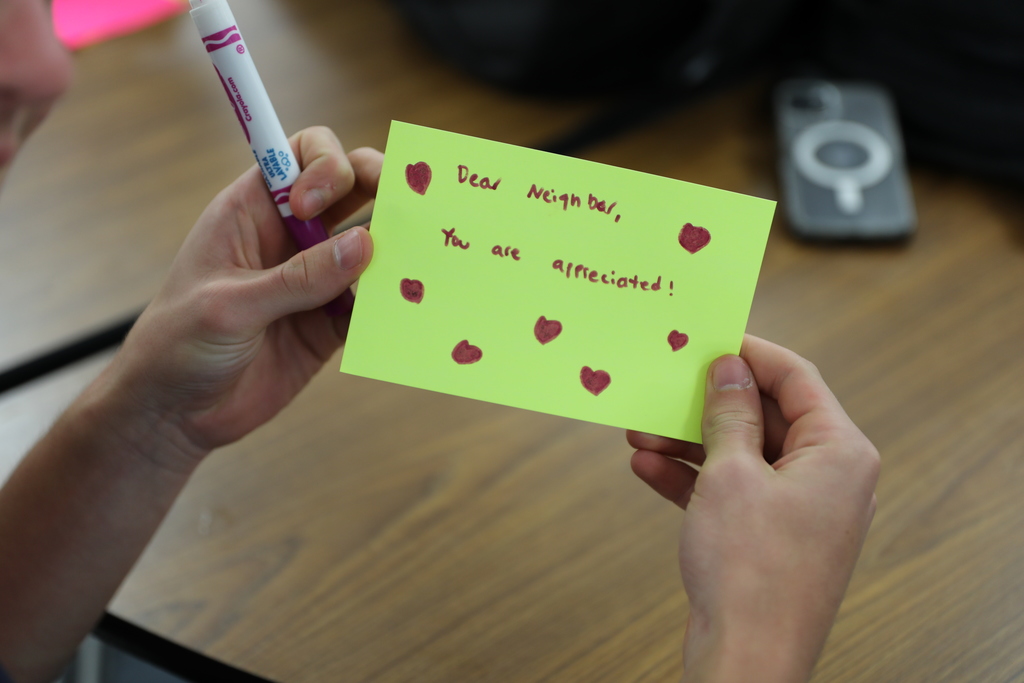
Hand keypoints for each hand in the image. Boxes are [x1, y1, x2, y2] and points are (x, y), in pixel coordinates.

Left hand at [108, 127, 379, 468]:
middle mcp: (290, 236)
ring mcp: (314, 279)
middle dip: (382, 189)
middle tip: (403, 212)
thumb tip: (366, 245)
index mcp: (252, 211)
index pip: (301, 155)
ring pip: (371, 245)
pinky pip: (372, 303)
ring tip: (420, 260)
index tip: (311, 206)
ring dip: (397, 248)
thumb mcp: (229, 306)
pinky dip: (393, 303)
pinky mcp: (331, 323)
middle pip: (351, 189)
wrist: (174, 414)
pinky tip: (407, 309)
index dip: (323, 164)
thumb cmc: (177, 345)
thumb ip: (297, 278)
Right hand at [627, 335, 879, 682]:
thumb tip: (729, 368)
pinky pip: (731, 490)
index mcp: (840, 452)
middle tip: (664, 387)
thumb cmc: (751, 572)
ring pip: (741, 454)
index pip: (797, 378)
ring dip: (689, 442)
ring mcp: (799, 509)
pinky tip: (647, 468)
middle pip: (765, 415)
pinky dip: (691, 478)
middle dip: (707, 405)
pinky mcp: (770, 535)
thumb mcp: (731, 474)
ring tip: (640, 431)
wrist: (747, 660)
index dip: (750, 353)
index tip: (709, 338)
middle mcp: (828, 476)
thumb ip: (730, 414)